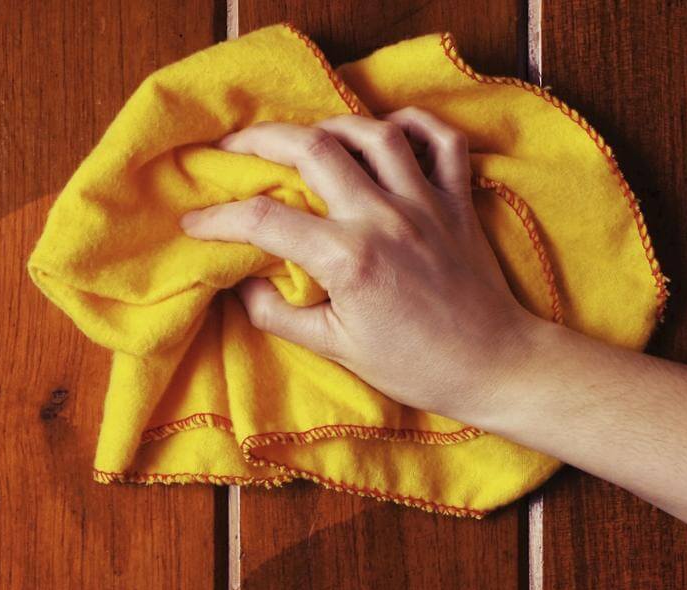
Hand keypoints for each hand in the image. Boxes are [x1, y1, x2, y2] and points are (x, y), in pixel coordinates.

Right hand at [180, 109, 543, 423]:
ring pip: (373, 133)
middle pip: (312, 149)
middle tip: (233, 148)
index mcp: (348, 259)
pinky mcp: (458, 201)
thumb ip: (279, 314)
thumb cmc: (413, 365)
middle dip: (261, 140)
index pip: (265, 221)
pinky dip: (414, 125)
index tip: (193, 222)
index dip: (219, 217)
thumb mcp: (334, 349)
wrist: (493, 366)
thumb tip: (241, 285)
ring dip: (332, 125)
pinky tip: (387, 130)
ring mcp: (425, 203)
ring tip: (306, 138)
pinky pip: (441, 141)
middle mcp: (384, 218)